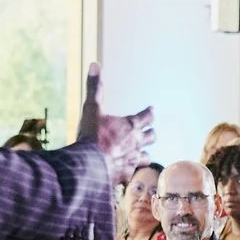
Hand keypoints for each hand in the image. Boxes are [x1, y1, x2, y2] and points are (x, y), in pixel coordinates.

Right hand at [79, 64, 154, 183]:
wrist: (87, 165)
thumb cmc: (91, 135)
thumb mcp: (91, 108)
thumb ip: (95, 87)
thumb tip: (95, 64)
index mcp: (130, 125)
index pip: (148, 116)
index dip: (150, 112)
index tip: (151, 109)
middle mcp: (135, 142)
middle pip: (151, 136)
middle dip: (150, 132)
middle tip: (148, 130)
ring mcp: (132, 160)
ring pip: (147, 156)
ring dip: (144, 153)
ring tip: (140, 153)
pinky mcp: (125, 174)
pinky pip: (133, 172)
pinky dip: (130, 170)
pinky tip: (126, 171)